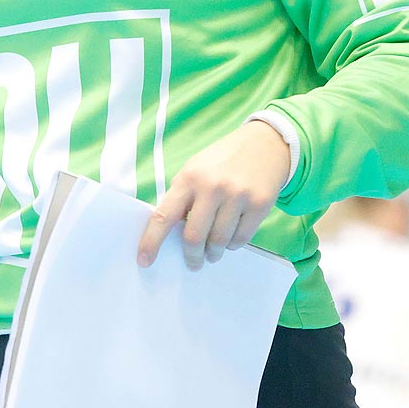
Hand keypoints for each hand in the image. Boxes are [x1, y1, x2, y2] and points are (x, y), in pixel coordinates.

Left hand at [138, 119, 289, 269]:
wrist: (264, 144)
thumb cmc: (222, 162)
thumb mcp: (195, 169)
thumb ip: (182, 197)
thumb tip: (170, 231)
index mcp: (189, 178)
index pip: (164, 216)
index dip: (151, 242)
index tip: (144, 260)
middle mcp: (212, 187)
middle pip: (194, 237)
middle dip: (191, 256)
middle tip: (193, 263)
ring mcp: (237, 196)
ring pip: (219, 242)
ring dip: (213, 253)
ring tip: (212, 252)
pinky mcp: (259, 204)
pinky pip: (241, 239)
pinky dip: (232, 245)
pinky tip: (230, 239)